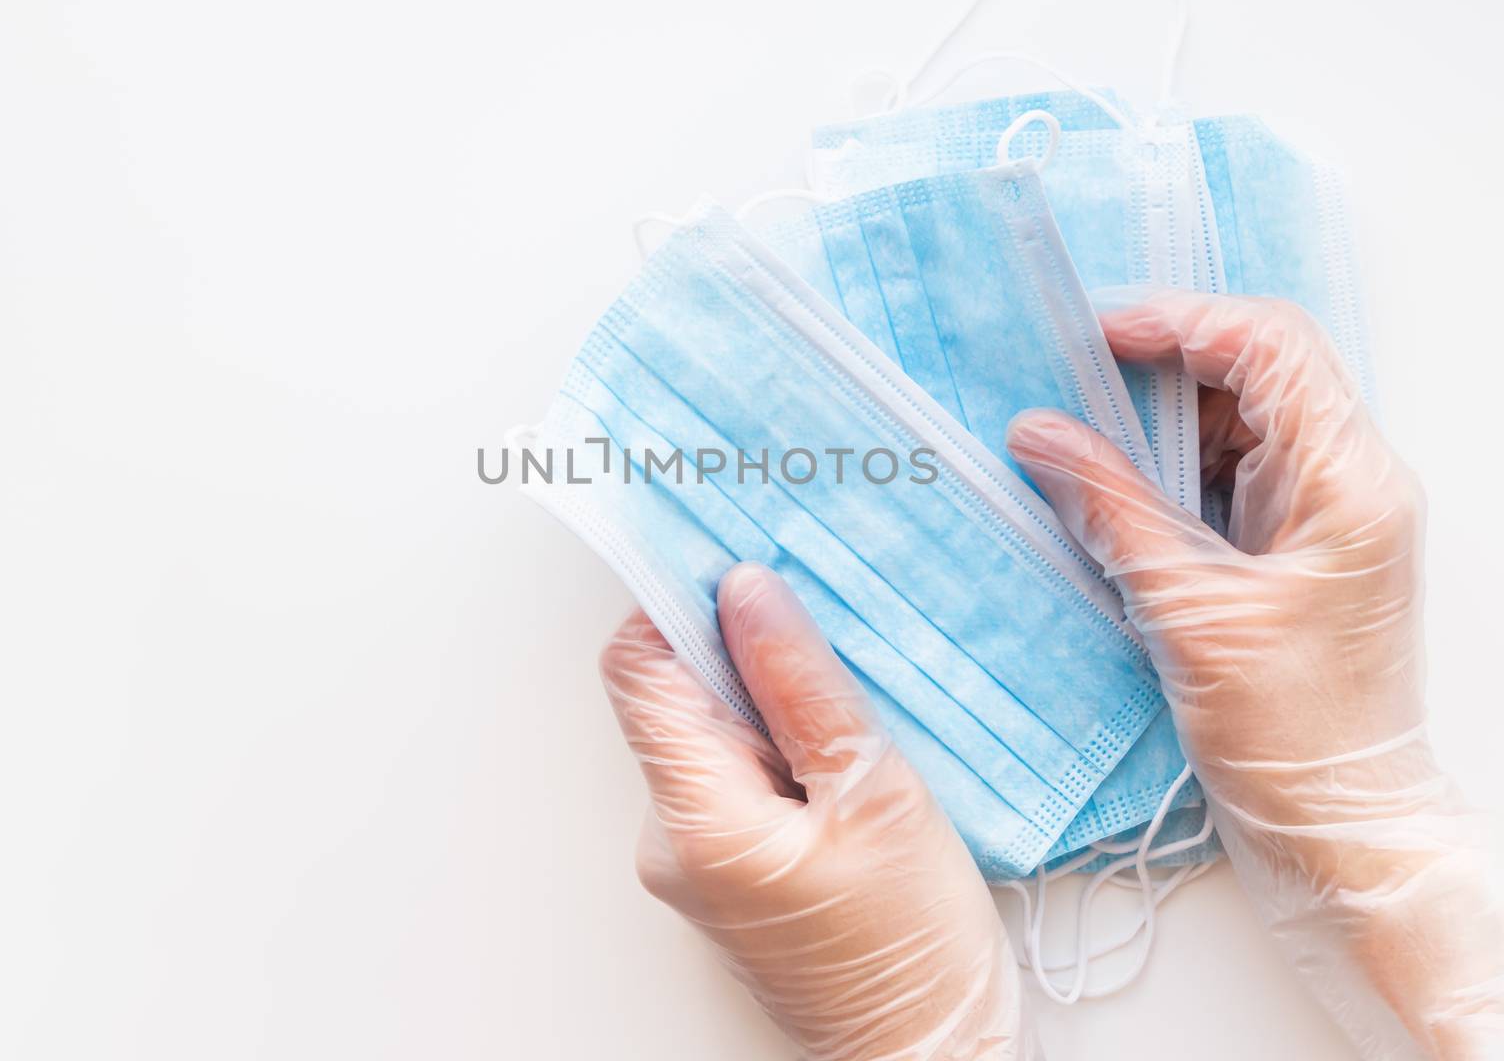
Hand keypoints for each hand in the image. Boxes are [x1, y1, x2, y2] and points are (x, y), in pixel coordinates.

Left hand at [600, 563, 1036, 1060]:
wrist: (924, 1057)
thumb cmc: (910, 949)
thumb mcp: (874, 796)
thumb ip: (803, 686)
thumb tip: (746, 589)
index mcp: (696, 817)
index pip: (639, 667)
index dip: (677, 598)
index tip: (738, 554)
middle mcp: (674, 834)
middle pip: (671, 691)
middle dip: (735, 637)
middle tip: (816, 605)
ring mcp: (698, 852)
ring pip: (709, 726)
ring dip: (765, 686)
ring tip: (844, 675)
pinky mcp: (731, 861)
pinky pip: (735, 767)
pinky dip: (778, 733)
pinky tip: (841, 732)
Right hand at [1006, 291, 1503, 1060]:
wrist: (1337, 822)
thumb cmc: (1294, 733)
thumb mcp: (1186, 613)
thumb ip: (1111, 509)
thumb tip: (1039, 434)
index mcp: (1348, 483)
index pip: (1272, 348)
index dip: (1182, 324)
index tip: (1098, 337)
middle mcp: (1347, 483)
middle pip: (1256, 374)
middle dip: (1161, 368)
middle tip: (1072, 380)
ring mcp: (1323, 514)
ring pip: (1238, 423)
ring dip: (1158, 422)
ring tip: (1080, 435)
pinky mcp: (1294, 547)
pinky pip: (1228, 475)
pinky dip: (1168, 470)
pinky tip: (1110, 486)